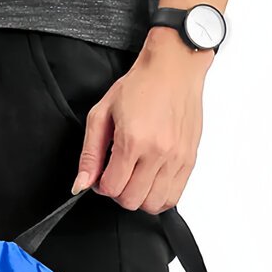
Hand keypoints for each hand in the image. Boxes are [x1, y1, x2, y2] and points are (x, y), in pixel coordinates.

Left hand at [72, 31, 211, 214]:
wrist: (175, 66)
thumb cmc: (141, 85)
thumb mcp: (102, 114)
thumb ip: (90, 153)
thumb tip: (81, 184)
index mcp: (133, 140)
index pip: (112, 188)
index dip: (102, 186)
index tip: (103, 175)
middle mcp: (158, 152)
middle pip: (132, 200)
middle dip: (119, 193)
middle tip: (118, 175)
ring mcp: (176, 158)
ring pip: (153, 204)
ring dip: (139, 197)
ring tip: (136, 179)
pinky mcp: (189, 160)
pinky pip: (174, 197)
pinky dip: (159, 196)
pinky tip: (152, 180)